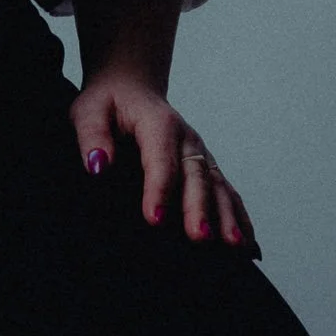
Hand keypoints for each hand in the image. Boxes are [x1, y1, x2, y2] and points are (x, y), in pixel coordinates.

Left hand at [71, 67, 255, 246]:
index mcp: (159, 124)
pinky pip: (226, 194)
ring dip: (228, 217)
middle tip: (199, 237)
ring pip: (219, 187)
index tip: (155, 219)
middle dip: (199, 209)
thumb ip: (92, 136)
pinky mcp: (206, 168)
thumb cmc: (107, 104)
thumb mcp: (88, 111)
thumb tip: (97, 165)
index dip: (159, 189)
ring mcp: (200, 154)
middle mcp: (187, 139)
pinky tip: (247, 246)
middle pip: (196, 176)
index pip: (160, 160)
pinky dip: (239, 218)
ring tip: (234, 246)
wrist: (132, 89)